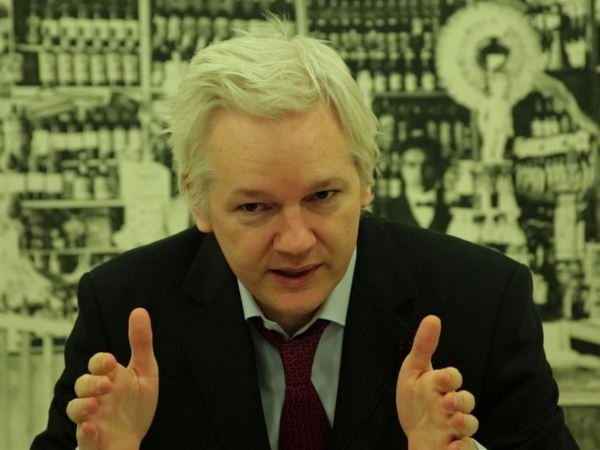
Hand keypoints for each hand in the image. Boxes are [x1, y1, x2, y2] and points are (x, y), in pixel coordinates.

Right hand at [66, 308, 158, 449]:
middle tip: (107, 385)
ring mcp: (91, 417)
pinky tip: (92, 428)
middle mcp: (96, 396)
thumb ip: (141, 343)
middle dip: (91, 382)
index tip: (110, 361)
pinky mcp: (91, 439)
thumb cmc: (136, 404)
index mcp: (109, 378)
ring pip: (75, 409)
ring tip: (96, 405)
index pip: (97, 364)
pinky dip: (85, 432)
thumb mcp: (145, 372)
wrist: (132, 439)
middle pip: (82, 384)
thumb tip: (139, 310)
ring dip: (82, 405)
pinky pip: (82, 437)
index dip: (100, 361)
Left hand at [396, 315, 478, 449]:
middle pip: (467, 401)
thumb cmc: (416, 401)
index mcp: (442, 387)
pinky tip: (452, 446)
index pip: (453, 377)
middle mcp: (452, 407)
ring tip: (453, 422)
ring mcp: (455, 428)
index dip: (450, 377)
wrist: (414, 435)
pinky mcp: (455, 446)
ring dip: (465, 423)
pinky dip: (462, 448)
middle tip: (447, 402)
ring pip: (470, 425)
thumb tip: (433, 318)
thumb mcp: (413, 372)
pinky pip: (466, 448)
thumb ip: (423, 347)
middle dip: (460, 400)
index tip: (441, 378)